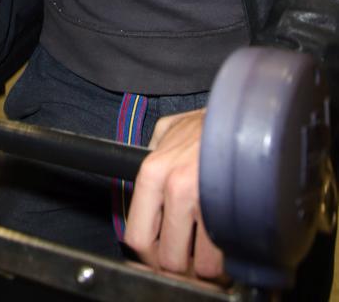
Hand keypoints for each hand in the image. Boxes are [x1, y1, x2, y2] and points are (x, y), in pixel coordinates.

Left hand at [123, 108, 224, 281]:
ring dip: (205, 268)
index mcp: (153, 172)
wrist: (245, 115)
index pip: (137, 236)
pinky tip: (227, 249)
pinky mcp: (233, 210)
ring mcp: (204, 200)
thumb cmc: (207, 124)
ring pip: (199, 266)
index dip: (148, 255)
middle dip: (179, 266)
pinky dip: (227, 264)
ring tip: (210, 255)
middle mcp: (175, 187)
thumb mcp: (167, 129)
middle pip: (168, 258)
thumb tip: (143, 183)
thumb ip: (150, 155)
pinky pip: (226, 260)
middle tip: (188, 259)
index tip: (159, 255)